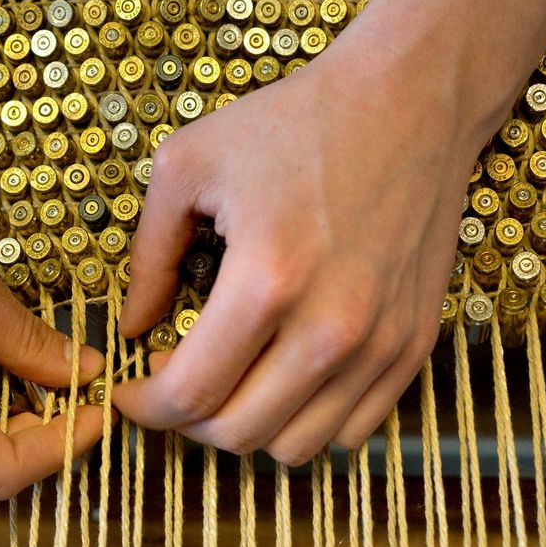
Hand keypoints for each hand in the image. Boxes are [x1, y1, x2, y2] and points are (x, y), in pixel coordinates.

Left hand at [114, 38, 480, 464]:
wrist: (411, 99)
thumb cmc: (294, 124)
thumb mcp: (189, 166)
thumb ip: (149, 256)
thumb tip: (133, 326)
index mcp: (265, 282)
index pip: (188, 396)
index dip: (144, 406)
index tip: (131, 388)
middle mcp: (330, 328)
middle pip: (238, 435)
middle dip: (187, 423)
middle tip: (173, 379)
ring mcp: (380, 343)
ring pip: (296, 447)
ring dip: (248, 427)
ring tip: (232, 379)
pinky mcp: (414, 344)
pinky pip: (353, 430)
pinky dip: (309, 421)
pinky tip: (286, 377)